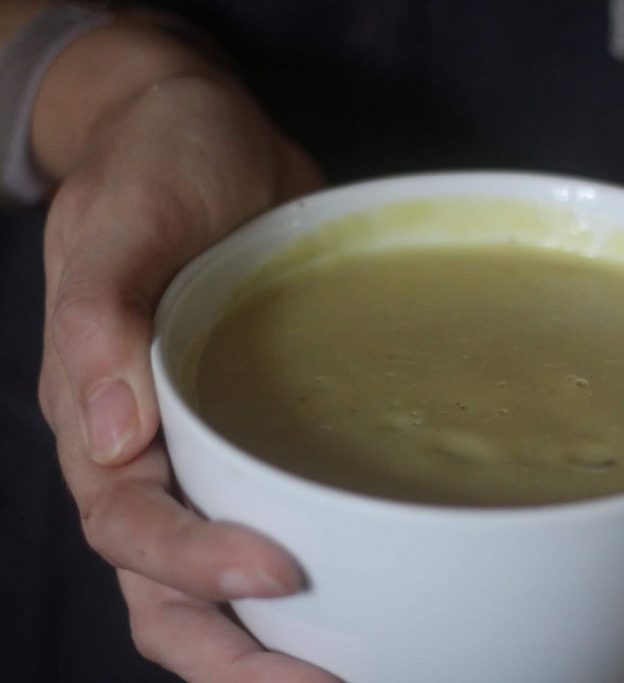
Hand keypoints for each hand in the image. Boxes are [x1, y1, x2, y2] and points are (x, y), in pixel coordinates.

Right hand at [35, 23, 334, 680]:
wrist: (198, 138)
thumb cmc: (155, 168)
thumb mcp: (123, 221)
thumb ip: (98, 317)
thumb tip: (106, 432)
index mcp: (95, 412)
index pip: (131, 526)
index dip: (194, 563)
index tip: (280, 571)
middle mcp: (143, 452)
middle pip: (164, 591)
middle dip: (232, 653)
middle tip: (324, 679)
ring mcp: (200, 450)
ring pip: (211, 584)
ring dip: (266, 644)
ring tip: (347, 670)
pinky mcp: (257, 433)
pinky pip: (267, 521)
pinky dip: (307, 583)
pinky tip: (366, 599)